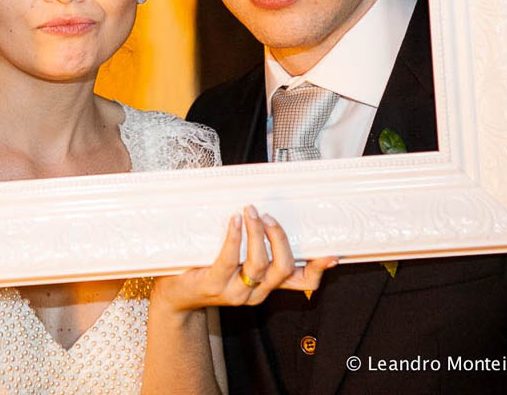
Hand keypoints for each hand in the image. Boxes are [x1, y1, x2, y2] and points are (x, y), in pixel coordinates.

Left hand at [152, 206, 336, 311]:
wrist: (176, 296)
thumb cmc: (208, 270)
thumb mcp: (237, 264)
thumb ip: (254, 245)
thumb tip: (265, 209)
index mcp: (267, 286)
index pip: (302, 283)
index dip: (318, 270)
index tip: (331, 253)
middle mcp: (256, 293)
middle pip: (283, 268)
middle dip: (280, 238)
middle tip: (267, 215)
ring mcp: (235, 292)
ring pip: (259, 265)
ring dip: (258, 234)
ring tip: (250, 211)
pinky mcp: (213, 285)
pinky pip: (228, 260)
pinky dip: (234, 237)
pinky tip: (234, 220)